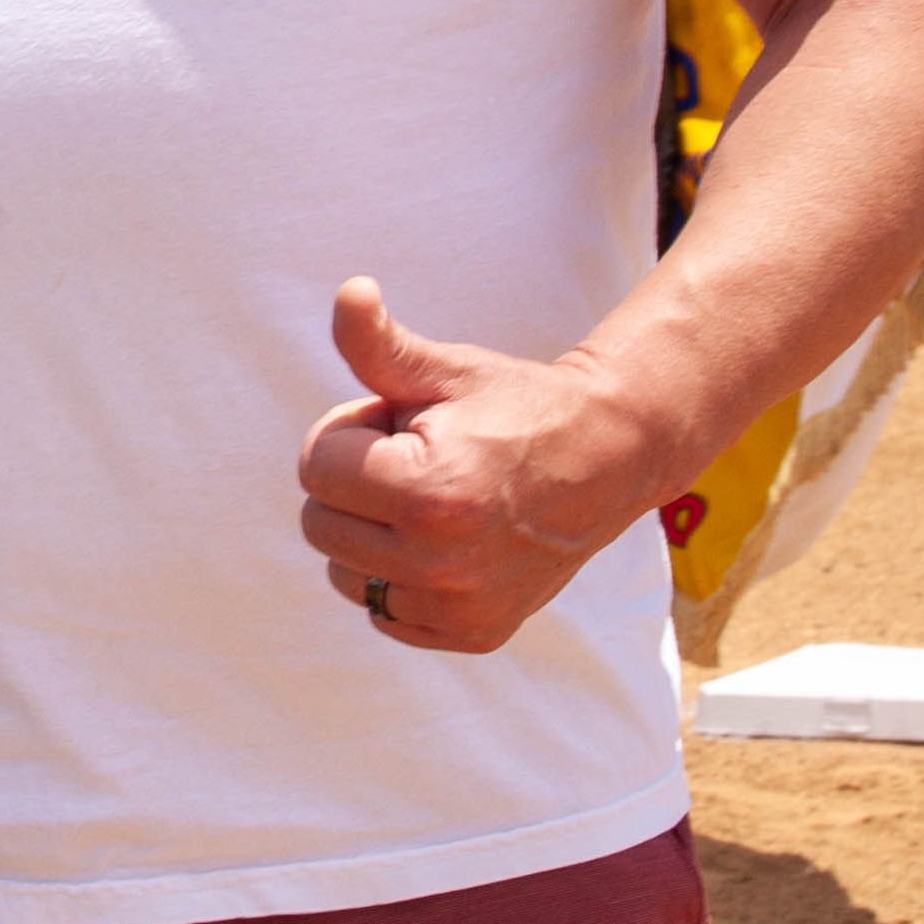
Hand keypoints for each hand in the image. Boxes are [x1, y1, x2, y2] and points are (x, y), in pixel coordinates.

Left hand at [293, 282, 663, 652]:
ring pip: (345, 573)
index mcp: (427, 492)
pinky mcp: (472, 633)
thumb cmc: (517, 406)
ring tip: (435, 499)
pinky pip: (384, 611)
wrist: (607, 459)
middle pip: (320, 523)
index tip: (404, 423)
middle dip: (357, 482)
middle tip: (420, 458)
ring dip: (371, 534)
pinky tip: (445, 542)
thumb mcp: (447, 370)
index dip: (354, 432)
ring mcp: (458, 606)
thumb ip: (378, 343)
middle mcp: (440, 563)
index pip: (316, 466)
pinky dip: (399, 578)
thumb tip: (349, 290)